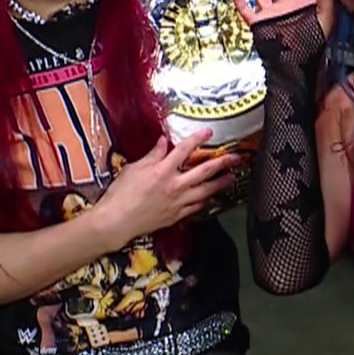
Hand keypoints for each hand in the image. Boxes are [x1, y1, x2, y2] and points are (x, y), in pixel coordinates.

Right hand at [90, 129, 243, 248]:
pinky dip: (207, 201)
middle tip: (236, 158)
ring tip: (232, 178)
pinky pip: (197, 207)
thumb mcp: (133, 169)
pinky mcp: (176, 215)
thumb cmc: (120, 195)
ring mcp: (177, 202)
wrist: (116, 222)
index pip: (184, 150)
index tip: (209, 132)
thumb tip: (163, 142)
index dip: (198, 139)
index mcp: (162, 171)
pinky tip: (213, 198)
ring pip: (206, 191)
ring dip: (221, 183)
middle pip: (204, 171)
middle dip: (222, 162)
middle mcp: (174, 185)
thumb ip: (152, 155)